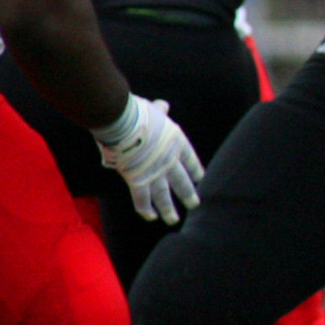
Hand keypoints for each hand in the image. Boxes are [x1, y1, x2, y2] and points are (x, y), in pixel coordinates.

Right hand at [92, 96, 202, 225]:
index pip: (190, 160)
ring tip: (174, 219)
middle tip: (195, 205)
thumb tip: (164, 105)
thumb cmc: (139, 113)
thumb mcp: (155, 111)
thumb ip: (161, 111)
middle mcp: (169, 160)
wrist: (125, 122)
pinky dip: (146, 209)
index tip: (200, 178)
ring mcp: (155, 172)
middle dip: (188, 194)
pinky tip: (151, 218)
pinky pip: (142, 199)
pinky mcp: (137, 180)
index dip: (195, 169)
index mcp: (177, 143)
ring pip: (164, 196)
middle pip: (181, 181)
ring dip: (169, 209)